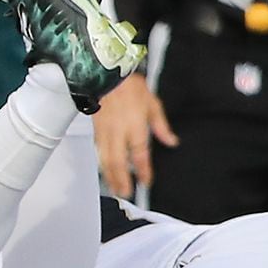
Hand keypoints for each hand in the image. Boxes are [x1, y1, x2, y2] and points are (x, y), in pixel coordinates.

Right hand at [94, 74, 177, 198]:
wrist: (107, 74)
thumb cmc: (129, 86)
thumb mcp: (153, 104)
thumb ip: (161, 127)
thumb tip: (171, 141)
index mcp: (135, 127)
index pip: (140, 155)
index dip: (143, 170)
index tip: (146, 181)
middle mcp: (118, 132)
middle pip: (118, 162)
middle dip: (122, 180)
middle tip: (126, 193)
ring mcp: (104, 132)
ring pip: (105, 159)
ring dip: (110, 176)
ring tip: (115, 188)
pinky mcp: (96, 130)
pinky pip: (98, 151)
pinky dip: (102, 164)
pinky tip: (105, 170)